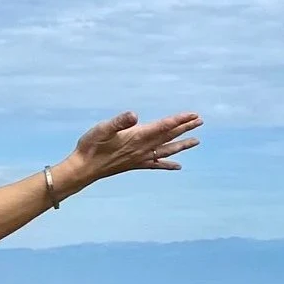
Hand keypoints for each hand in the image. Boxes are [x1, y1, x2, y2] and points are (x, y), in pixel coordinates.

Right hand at [62, 109, 201, 189]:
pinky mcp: (135, 164)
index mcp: (137, 137)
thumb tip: (134, 115)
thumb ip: (119, 122)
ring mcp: (140, 158)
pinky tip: (177, 166)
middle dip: (185, 128)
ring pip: (166, 150)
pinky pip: (156, 164)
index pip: (163, 127)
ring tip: (196, 141)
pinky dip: (168, 164)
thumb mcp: (102, 129)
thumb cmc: (91, 146)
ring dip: (182, 144)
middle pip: (168, 137)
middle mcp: (142, 148)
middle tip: (199, 121)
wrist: (84, 169)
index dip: (179, 120)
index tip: (193, 115)